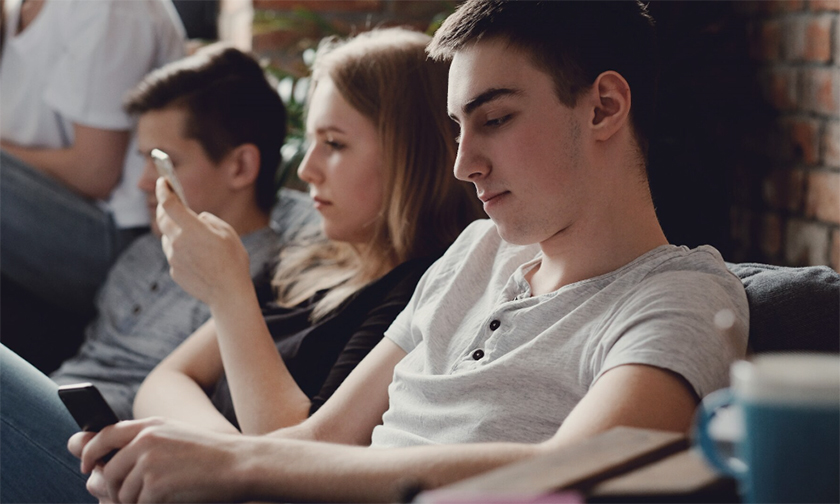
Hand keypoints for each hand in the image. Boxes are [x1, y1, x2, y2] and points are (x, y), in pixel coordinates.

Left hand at [69, 418, 245, 502]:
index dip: (89, 452)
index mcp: (149, 426)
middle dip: (112, 489)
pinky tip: (170, 499)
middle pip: (107, 472)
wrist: (240, 464)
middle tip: (128, 497)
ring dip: (133, 501)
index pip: (103, 436)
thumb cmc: (210, 455)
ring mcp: (149, 464)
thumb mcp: (174, 438)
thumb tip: (93, 477)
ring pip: (121, 493)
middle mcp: (145, 441)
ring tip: (159, 496)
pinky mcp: (155, 487)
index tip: (87, 467)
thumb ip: (139, 447)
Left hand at [155, 178, 251, 306]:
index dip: (163, 190)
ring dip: (175, 233)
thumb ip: (209, 221)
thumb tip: (197, 219)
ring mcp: (173, 258)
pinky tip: (198, 259)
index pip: (169, 204)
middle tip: (169, 202)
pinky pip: (174, 255)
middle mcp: (178, 242)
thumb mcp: (228, 232)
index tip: (162, 182)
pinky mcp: (174, 271)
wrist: (229, 294)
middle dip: (164, 208)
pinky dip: (181, 251)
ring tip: (195, 239)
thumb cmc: (233, 261)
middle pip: (162, 219)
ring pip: (168, 238)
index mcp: (192, 229)